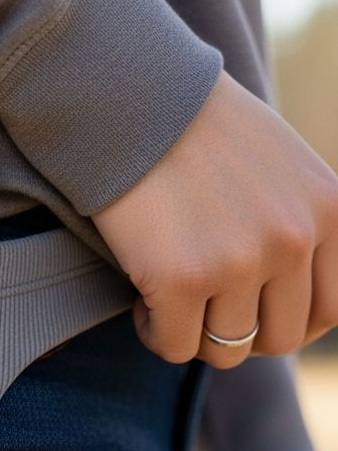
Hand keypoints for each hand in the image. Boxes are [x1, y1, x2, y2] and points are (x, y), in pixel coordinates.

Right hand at [92, 72, 337, 368]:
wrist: (132, 101)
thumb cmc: (193, 129)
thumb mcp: (279, 164)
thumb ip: (297, 219)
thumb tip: (284, 288)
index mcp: (327, 209)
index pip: (332, 309)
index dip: (285, 320)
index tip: (247, 308)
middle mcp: (292, 238)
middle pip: (281, 338)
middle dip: (240, 333)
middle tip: (203, 308)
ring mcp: (240, 262)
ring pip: (226, 349)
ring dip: (195, 335)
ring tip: (167, 302)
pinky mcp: (182, 278)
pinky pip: (173, 346)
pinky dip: (154, 332)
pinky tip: (142, 300)